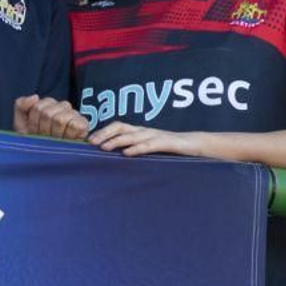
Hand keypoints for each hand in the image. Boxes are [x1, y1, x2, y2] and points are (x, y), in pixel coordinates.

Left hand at [14, 95, 89, 139]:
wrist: (43, 158)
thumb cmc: (34, 141)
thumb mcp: (21, 124)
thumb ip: (21, 106)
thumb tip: (35, 97)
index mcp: (47, 105)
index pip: (38, 107)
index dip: (34, 122)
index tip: (35, 132)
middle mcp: (61, 107)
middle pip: (48, 113)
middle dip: (43, 130)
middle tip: (46, 138)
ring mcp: (73, 114)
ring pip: (60, 119)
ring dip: (55, 134)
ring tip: (56, 140)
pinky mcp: (84, 124)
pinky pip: (74, 125)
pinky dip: (68, 135)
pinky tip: (66, 140)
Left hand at [87, 121, 205, 156]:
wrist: (196, 145)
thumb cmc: (170, 149)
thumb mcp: (149, 148)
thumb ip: (135, 150)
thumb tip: (115, 159)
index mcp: (140, 131)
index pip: (118, 126)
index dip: (103, 131)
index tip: (89, 140)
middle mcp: (145, 131)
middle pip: (121, 127)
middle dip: (105, 133)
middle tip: (92, 143)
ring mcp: (156, 135)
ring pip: (132, 135)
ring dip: (116, 141)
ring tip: (104, 148)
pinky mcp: (167, 143)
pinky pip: (149, 145)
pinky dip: (137, 148)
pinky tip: (126, 154)